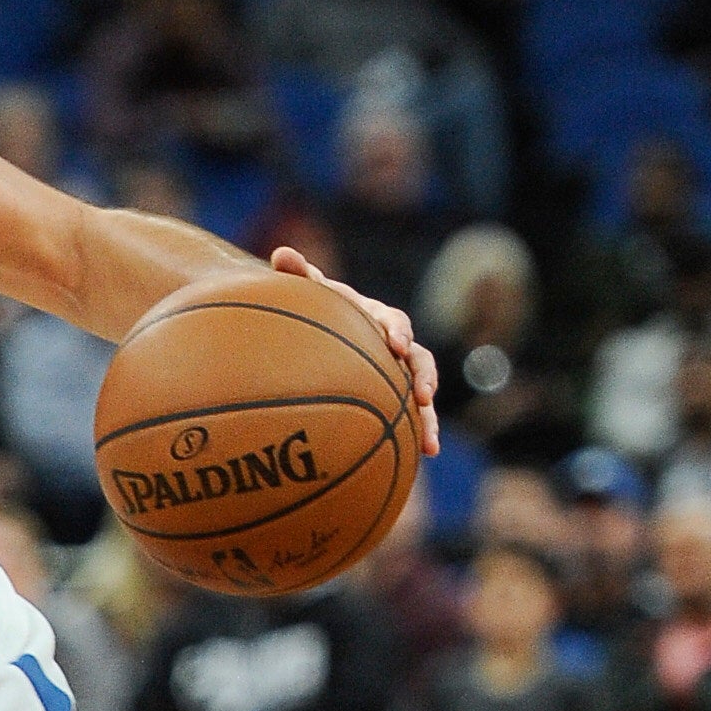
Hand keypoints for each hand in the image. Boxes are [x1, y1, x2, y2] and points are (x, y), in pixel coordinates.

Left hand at [270, 246, 439, 455]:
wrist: (317, 330)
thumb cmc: (313, 309)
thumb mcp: (306, 293)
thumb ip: (297, 274)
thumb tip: (281, 253)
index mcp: (376, 317)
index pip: (393, 322)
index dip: (397, 332)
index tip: (395, 345)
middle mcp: (394, 344)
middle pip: (419, 359)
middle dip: (423, 377)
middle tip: (423, 395)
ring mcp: (396, 372)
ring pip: (421, 393)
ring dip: (428, 416)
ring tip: (429, 442)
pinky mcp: (393, 396)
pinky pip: (410, 415)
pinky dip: (418, 433)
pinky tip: (424, 456)